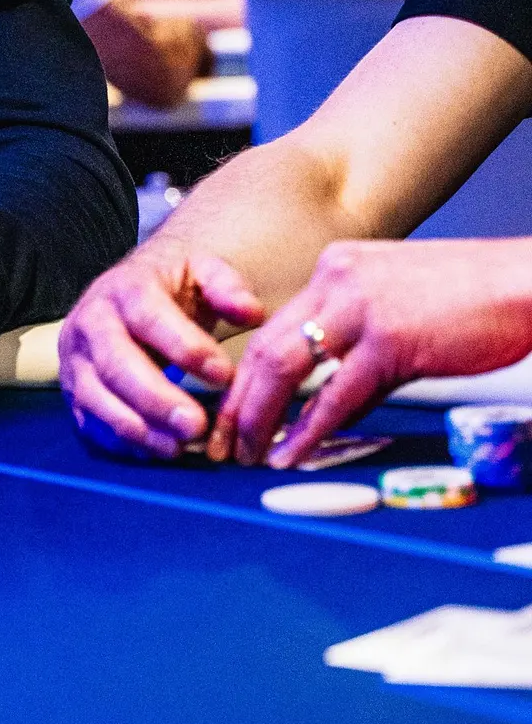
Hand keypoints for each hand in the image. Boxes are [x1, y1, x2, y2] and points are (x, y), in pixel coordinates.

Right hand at [58, 239, 266, 456]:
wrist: (124, 289)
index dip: (184, 348)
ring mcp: (75, 360)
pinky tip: (154, 451)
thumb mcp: (200, 270)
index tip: (224, 375)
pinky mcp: (72, 390)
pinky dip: (120, 442)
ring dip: (137, 428)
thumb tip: (252, 313)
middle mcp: (91, 323)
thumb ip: (228, 288)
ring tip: (177, 447)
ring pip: (96, 398)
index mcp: (124, 288)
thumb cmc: (169, 286)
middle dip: (156, 399)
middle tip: (196, 426)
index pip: (149, 317)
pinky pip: (88, 421)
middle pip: (115, 365)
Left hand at [217, 238, 531, 466]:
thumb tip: (331, 400)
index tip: (230, 413)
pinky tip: (292, 452)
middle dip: (237, 403)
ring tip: (246, 455)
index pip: (272, 328)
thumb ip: (358, 346)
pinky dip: (307, 429)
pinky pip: (335, 394)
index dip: (244, 377)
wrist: (524, 284)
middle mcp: (338, 280)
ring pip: (285, 368)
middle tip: (222, 444)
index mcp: (338, 268)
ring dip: (259, 418)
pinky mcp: (390, 341)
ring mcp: (362, 309)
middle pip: (265, 348)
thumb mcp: (398, 308)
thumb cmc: (474, 300)